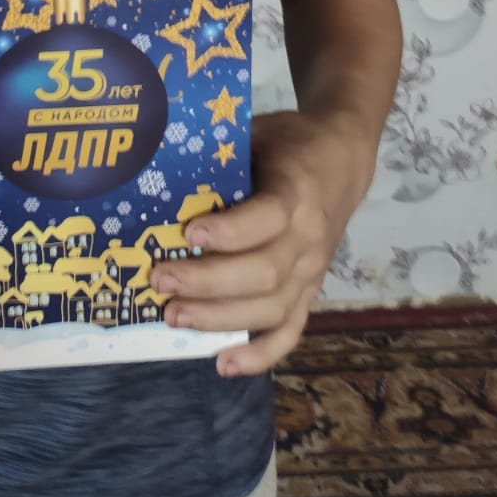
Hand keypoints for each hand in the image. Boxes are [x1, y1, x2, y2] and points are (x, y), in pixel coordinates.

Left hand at [149, 110, 369, 376]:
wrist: (341, 160)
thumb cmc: (287, 143)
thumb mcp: (257, 134)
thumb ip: (219, 153)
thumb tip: (155, 162)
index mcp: (296, 191)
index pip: (266, 218)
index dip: (229, 231)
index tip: (188, 234)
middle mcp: (308, 238)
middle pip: (263, 272)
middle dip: (207, 282)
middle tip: (160, 280)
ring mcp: (312, 271)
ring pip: (272, 307)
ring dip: (220, 318)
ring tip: (173, 316)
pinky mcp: (310, 292)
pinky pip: (290, 331)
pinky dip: (260, 353)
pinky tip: (222, 363)